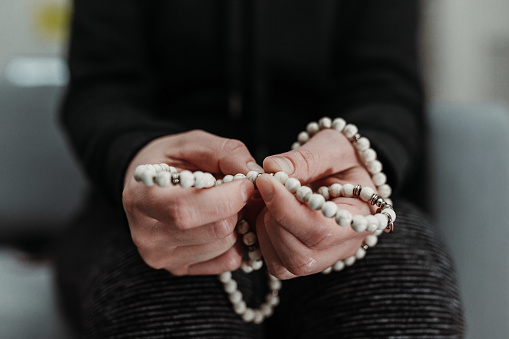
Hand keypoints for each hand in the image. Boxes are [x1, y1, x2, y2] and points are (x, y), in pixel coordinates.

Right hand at [122, 130, 261, 274]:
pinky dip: (235, 241)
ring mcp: (163, 257)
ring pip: (226, 245)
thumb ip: (224, 152)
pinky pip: (228, 260)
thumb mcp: (191, 143)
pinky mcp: (180, 269)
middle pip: (215, 229)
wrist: (147, 186)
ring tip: (222, 204)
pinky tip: (220, 221)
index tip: (244, 182)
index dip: (227, 197)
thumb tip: (254, 174)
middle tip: (235, 191)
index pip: (186, 210)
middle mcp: (147, 235)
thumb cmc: (169, 161)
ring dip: (237, 222)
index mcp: (141, 199)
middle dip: (237, 207)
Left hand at [255, 129, 374, 278]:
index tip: (265, 180)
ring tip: (269, 198)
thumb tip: (272, 168)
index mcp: (361, 217)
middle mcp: (344, 246)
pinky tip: (266, 212)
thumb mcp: (332, 147)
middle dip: (274, 220)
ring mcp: (324, 258)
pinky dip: (261, 239)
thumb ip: (306, 158)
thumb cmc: (343, 157)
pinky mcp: (303, 260)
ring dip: (264, 230)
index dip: (285, 209)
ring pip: (284, 265)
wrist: (345, 169)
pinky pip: (276, 264)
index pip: (320, 230)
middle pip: (301, 256)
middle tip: (268, 187)